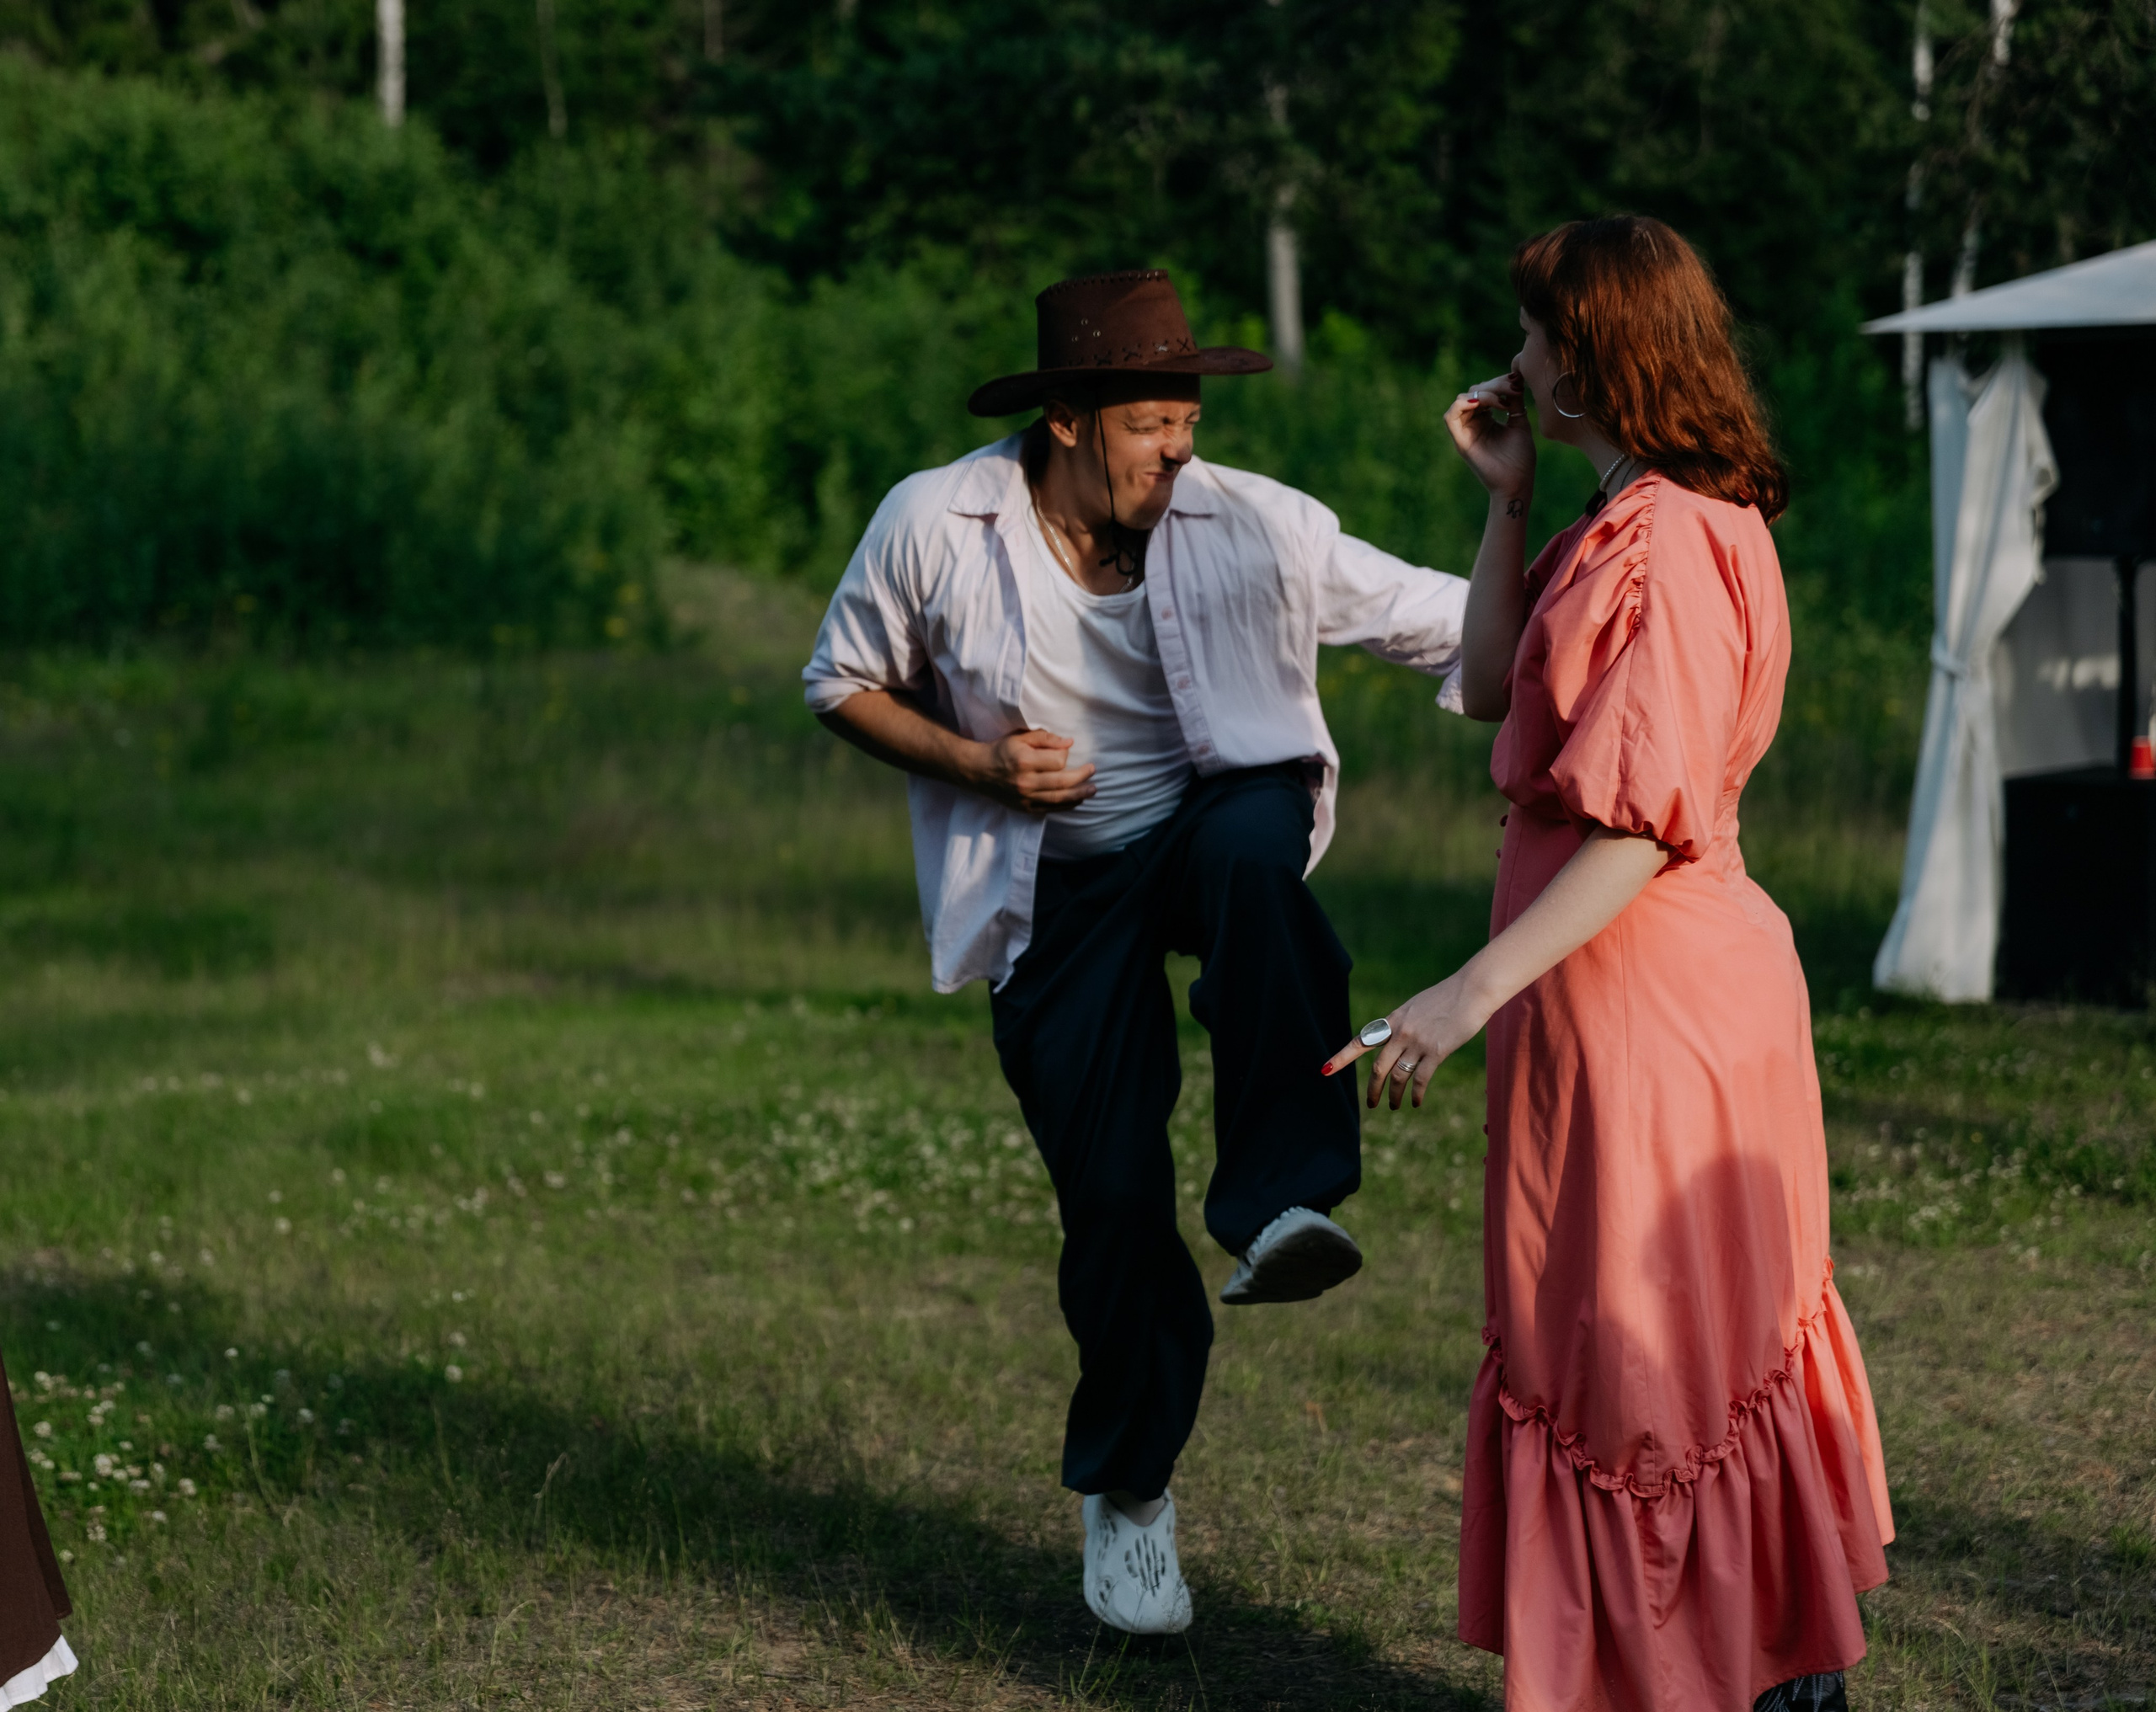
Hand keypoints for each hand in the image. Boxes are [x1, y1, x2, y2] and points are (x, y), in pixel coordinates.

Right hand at [970, 728, 1096, 813]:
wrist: (979, 771)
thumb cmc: (1001, 751)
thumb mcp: (1020, 737)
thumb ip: (1045, 738)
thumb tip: (1069, 742)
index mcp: (1024, 761)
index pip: (1057, 761)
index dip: (1064, 755)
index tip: (1064, 751)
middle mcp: (1026, 782)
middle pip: (1062, 782)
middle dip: (1081, 776)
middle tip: (1092, 770)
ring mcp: (1025, 797)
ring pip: (1059, 799)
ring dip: (1079, 794)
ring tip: (1092, 790)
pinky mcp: (1025, 808)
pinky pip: (1050, 809)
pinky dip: (1066, 805)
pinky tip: (1076, 800)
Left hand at [1320, 968, 1495, 1110]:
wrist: (1472, 990)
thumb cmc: (1447, 997)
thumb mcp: (1417, 1007)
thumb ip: (1404, 1025)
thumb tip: (1397, 1043)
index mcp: (1393, 1020)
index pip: (1361, 1041)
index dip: (1342, 1057)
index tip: (1325, 1070)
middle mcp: (1401, 1032)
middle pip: (1378, 1068)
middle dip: (1372, 1089)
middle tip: (1372, 1104)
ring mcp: (1418, 1042)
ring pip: (1397, 1077)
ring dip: (1394, 1096)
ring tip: (1393, 1106)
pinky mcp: (1437, 1051)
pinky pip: (1420, 1079)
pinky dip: (1416, 1094)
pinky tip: (1416, 1102)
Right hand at [1444, 370, 1536, 509]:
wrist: (1517, 483)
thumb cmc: (1520, 458)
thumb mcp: (1519, 422)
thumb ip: (1514, 402)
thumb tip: (1515, 378)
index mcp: (1486, 419)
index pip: (1485, 390)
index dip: (1499, 382)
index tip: (1518, 385)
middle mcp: (1473, 423)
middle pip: (1474, 391)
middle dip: (1494, 385)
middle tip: (1513, 390)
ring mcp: (1466, 432)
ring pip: (1463, 399)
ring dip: (1483, 394)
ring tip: (1502, 402)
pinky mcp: (1461, 441)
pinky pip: (1450, 417)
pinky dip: (1463, 404)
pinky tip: (1484, 404)